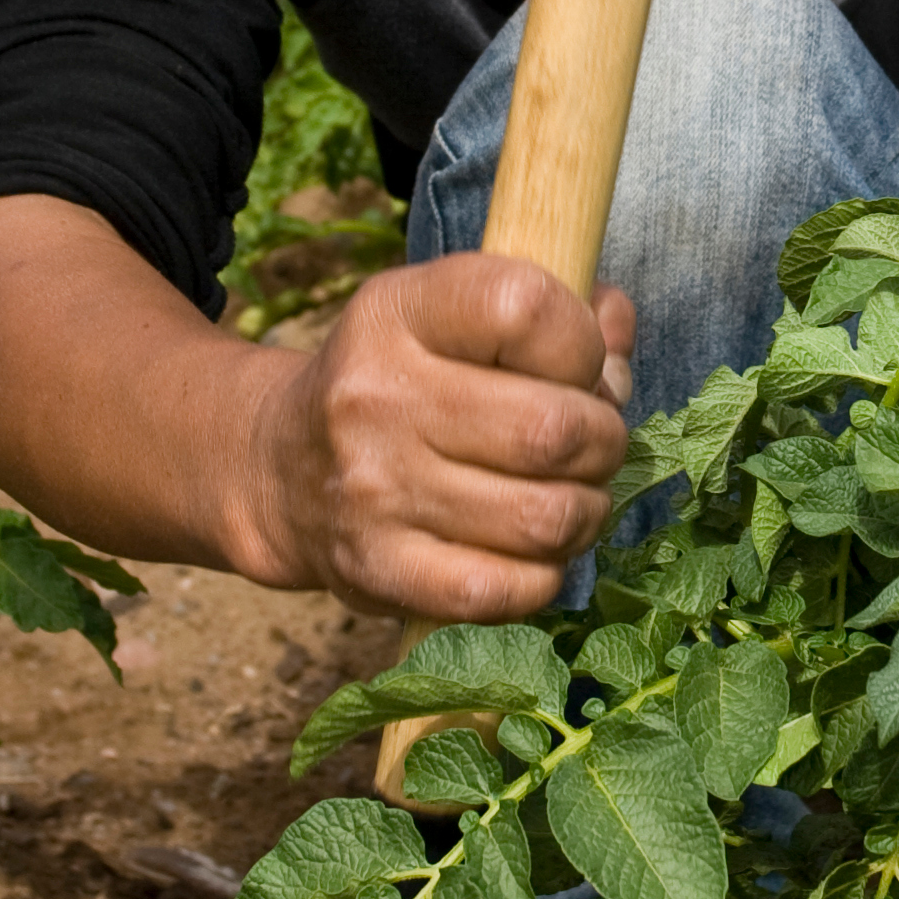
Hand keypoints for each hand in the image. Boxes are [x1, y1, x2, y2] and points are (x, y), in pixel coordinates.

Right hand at [235, 255, 635, 619]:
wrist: (280, 469)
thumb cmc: (402, 382)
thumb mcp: (452, 316)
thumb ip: (551, 311)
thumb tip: (617, 321)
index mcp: (398, 311)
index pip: (527, 307)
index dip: (582, 342)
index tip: (575, 365)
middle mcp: (377, 396)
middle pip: (554, 430)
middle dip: (604, 442)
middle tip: (592, 446)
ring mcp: (373, 490)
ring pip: (546, 518)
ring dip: (586, 513)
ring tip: (570, 498)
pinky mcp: (376, 571)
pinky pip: (504, 592)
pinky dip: (543, 576)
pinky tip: (532, 553)